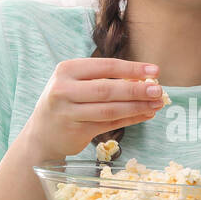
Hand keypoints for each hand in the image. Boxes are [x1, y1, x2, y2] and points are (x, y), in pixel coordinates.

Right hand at [20, 57, 167, 161]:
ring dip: (137, 107)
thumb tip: (143, 79)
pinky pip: (109, 124)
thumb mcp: (76, 82)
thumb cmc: (66, 101)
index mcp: (67, 70)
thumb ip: (103, 78)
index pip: (105, 66)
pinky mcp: (76, 132)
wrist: (42, 133)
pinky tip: (145, 115)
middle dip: (137, 90)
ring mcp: (68, 112)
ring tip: (157, 104)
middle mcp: (64, 90)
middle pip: (108, 89)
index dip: (132, 69)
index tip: (155, 71)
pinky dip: (130, 120)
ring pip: (110, 110)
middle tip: (159, 90)